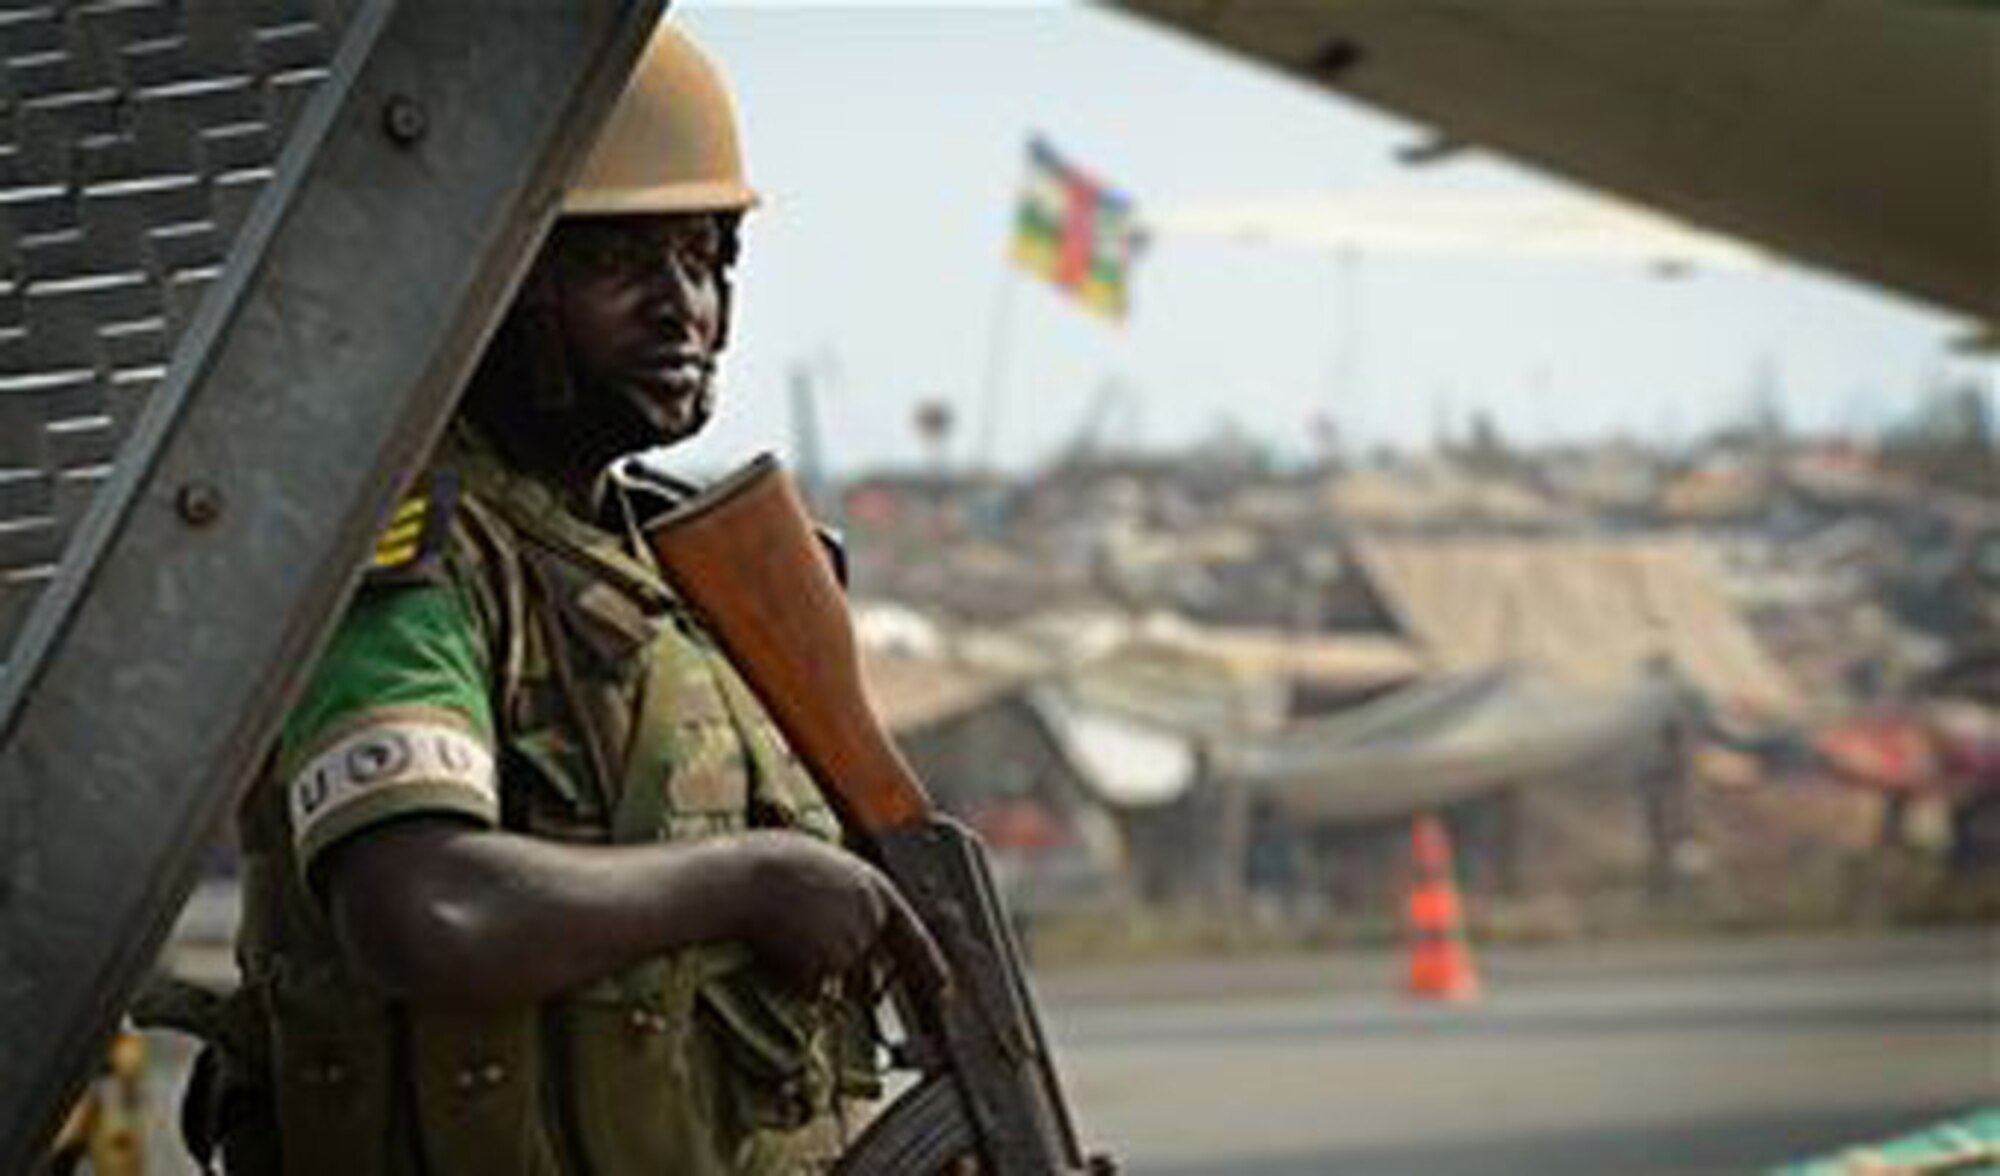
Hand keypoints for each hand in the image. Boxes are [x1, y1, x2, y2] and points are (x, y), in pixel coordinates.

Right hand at [724, 831, 950, 998]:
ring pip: (836, 974)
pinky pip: (812, 986)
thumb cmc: (771, 863)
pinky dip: (795, 976)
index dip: (929, 964)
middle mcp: (871, 918)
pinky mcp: (825, 969)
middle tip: (806, 941)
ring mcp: (849, 945)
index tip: (944, 990)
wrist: (741, 877)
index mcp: (875, 887)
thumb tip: (859, 925)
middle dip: (850, 966)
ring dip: (815, 963)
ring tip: (784, 928)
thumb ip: (851, 896)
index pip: (912, 934)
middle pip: (868, 961)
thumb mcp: (826, 864)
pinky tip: (778, 945)